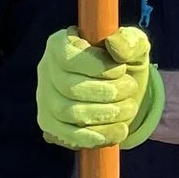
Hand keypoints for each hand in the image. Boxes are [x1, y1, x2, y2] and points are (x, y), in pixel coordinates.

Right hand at [36, 26, 163, 150]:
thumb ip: (130, 41)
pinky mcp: (50, 124)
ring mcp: (45, 99)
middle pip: (69, 88)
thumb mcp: (133, 46)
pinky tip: (119, 130)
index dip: (97, 66)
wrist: (122, 93)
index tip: (121, 69)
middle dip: (108, 92)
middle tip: (130, 89)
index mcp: (60, 44)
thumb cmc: (122, 63)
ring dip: (106, 114)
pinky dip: (97, 136)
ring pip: (69, 113)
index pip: (68, 58)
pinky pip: (68, 135)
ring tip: (129, 108)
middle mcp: (46, 70)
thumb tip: (114, 43)